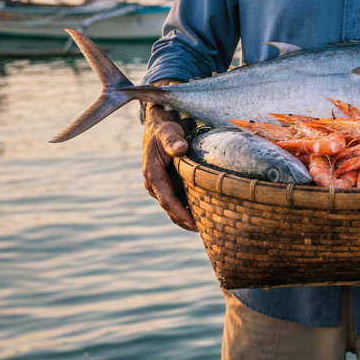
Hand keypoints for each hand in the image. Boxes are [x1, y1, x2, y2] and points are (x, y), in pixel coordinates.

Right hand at [142, 103, 195, 229]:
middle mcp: (153, 184)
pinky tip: (204, 214)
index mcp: (152, 175)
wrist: (158, 127)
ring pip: (173, 207)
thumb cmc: (165, 130)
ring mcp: (160, 186)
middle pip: (170, 209)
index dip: (180, 213)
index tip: (194, 223)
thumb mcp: (169, 132)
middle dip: (185, 221)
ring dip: (187, 218)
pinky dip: (188, 208)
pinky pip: (177, 200)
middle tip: (206, 232)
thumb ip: (174, 141)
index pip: (167, 200)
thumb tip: (180, 148)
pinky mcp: (167, 185)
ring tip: (207, 227)